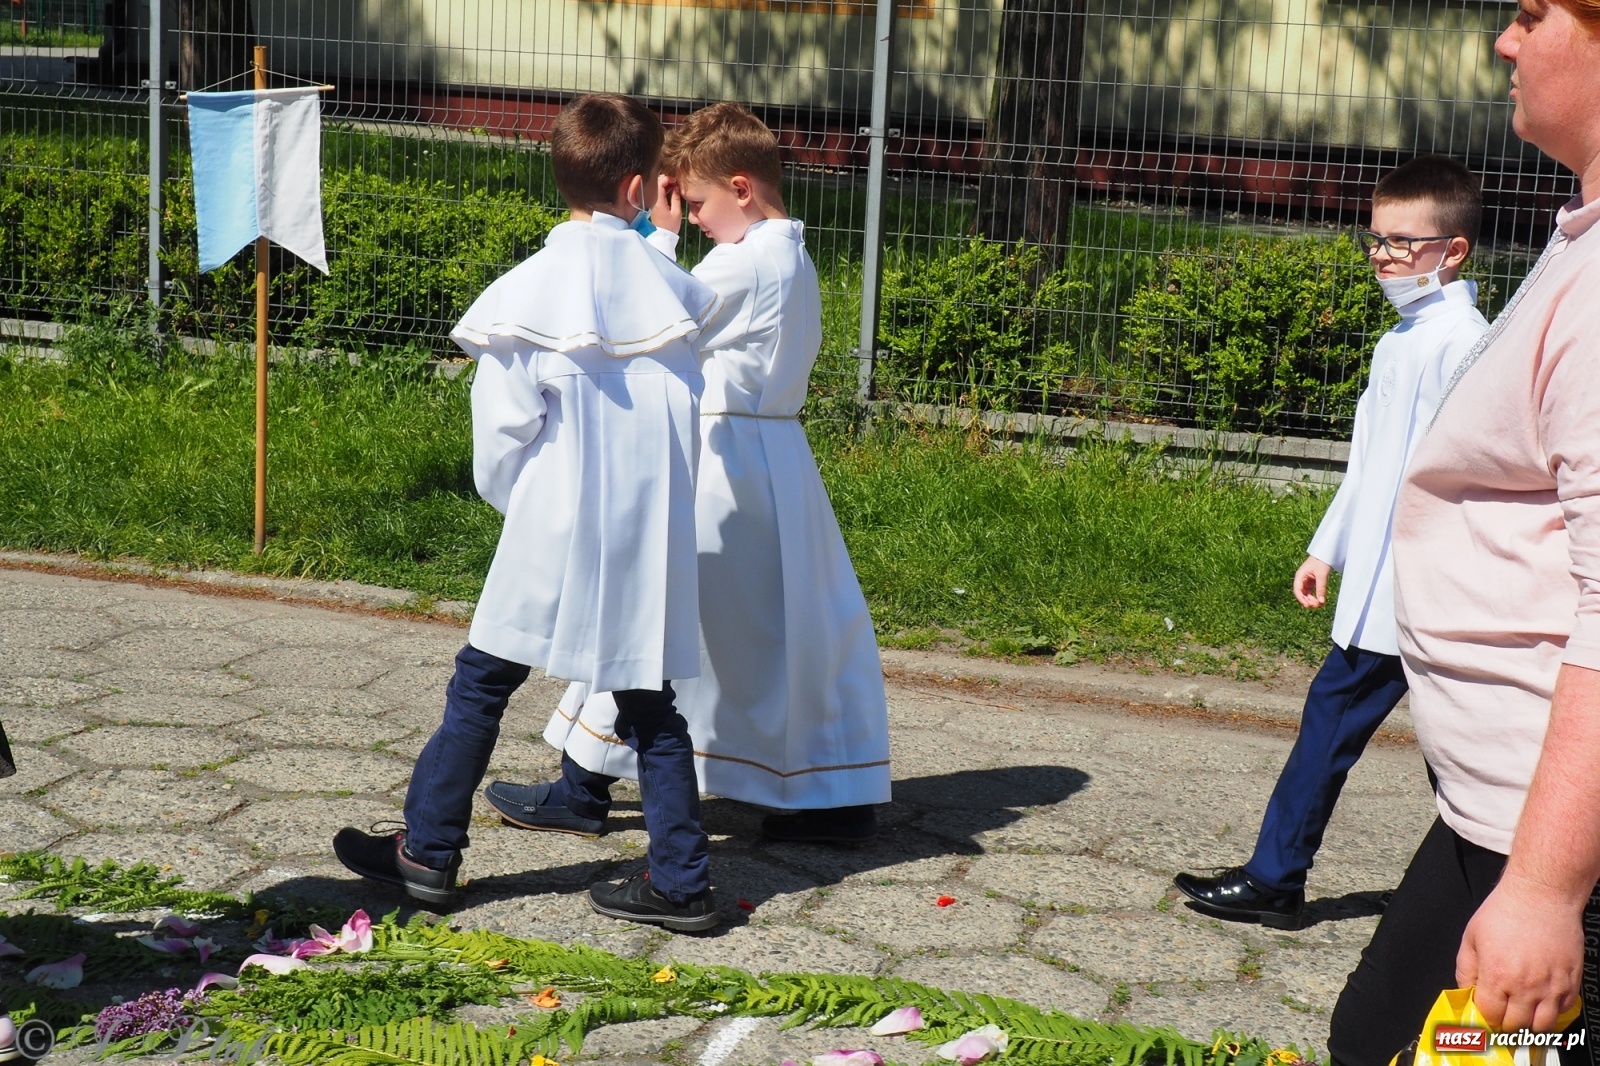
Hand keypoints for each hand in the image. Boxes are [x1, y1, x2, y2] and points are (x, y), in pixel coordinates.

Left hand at [651, 174, 682, 235]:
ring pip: (657, 187)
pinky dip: (664, 189)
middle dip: (666, 179)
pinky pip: (658, 192)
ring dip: (665, 184)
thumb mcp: (677, 212)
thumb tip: (677, 187)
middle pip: (657, 183)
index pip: (660, 184)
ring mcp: (653, 202)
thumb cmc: (671, 227)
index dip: (668, 179)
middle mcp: (653, 200)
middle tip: (676, 182)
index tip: (676, 180)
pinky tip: (671, 190)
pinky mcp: (654, 204)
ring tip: (675, 185)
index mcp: (658, 202)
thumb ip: (676, 198)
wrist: (663, 237)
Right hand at [1293, 556, 1330, 607]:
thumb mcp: (1321, 575)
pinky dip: (1316, 597)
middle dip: (1308, 601)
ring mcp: (1306, 581)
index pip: (1297, 590)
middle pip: (1302, 594)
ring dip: (1312, 600)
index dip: (1301, 599)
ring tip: (1320, 605)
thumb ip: (1321, 588)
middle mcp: (1301, 580)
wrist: (1326, 554)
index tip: (1307, 605)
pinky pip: (1311, 593)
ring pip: (1306, 594)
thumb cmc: (1321, 562)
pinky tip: (1321, 601)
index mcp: (1300, 576)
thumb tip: (1321, 602)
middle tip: (1317, 606)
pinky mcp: (1311, 583)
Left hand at [1457, 872, 1583, 1030]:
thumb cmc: (1503, 912)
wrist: (1540, 896)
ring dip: (1529, 1024)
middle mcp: (1526, 987)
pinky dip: (1551, 1012)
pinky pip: (1562, 1011)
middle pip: (1515, 1026)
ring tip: (1521, 1013)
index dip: (1484, 1019)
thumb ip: (1466, 971)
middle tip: (1502, 1015)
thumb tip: (1467, 993)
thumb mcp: (1471, 938)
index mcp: (1497, 977)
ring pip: (1542, 1026)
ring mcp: (1551, 987)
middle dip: (1504, 1024)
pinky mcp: (1570, 982)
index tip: (1483, 1016)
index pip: (1490, 1017)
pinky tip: (1541, 1000)